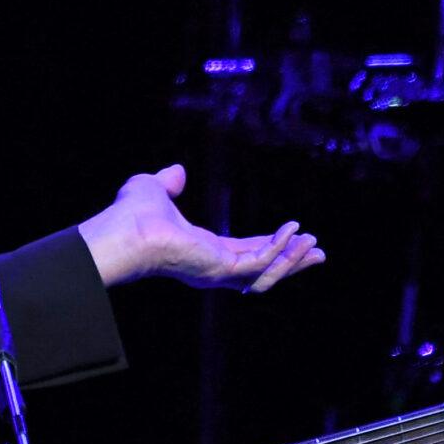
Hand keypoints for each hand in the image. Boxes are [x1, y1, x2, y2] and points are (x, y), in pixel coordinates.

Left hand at [77, 163, 324, 292]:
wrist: (124, 230)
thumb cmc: (132, 215)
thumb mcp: (154, 189)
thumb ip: (169, 182)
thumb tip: (176, 171)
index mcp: (203, 251)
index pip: (245, 252)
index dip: (272, 245)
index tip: (295, 235)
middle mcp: (213, 267)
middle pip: (262, 268)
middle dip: (292, 260)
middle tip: (319, 250)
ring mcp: (218, 272)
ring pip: (266, 272)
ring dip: (292, 259)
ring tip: (314, 244)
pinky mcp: (221, 269)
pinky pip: (259, 261)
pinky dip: (279, 248)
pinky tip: (293, 231)